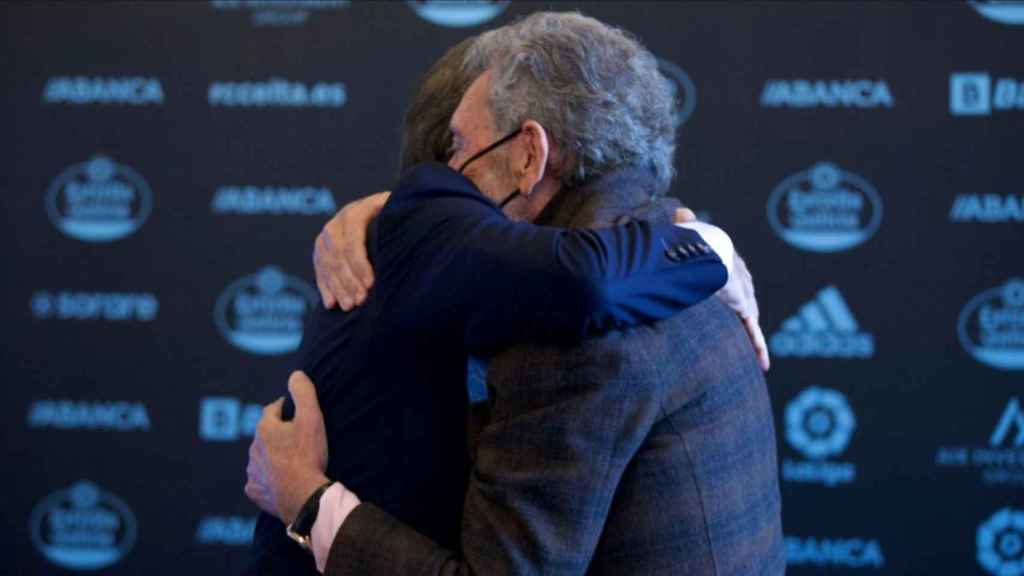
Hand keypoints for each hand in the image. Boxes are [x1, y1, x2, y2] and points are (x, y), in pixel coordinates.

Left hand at [245, 371, 329, 524]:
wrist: (303, 497)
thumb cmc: (308, 456)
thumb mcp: (311, 418)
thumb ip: (304, 393)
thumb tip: (296, 374)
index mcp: (266, 429)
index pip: (272, 410)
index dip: (283, 408)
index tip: (293, 409)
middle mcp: (254, 449)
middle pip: (265, 435)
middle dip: (277, 433)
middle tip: (296, 437)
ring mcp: (253, 471)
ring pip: (261, 458)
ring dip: (271, 456)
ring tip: (290, 461)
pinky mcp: (255, 491)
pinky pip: (259, 481)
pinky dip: (267, 479)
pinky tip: (279, 481)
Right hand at [314, 191, 389, 310]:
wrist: (386, 212)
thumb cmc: (399, 216)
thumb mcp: (400, 214)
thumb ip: (400, 225)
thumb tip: (406, 248)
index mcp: (358, 210)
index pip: (353, 239)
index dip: (360, 263)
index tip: (371, 284)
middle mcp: (339, 221)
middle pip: (337, 253)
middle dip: (348, 280)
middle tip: (360, 300)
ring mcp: (327, 234)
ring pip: (326, 262)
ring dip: (337, 287)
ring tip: (349, 306)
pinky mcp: (321, 248)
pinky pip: (319, 268)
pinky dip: (325, 287)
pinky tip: (331, 304)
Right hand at [675, 206, 769, 371]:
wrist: (702, 249)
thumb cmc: (689, 239)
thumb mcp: (685, 231)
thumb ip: (684, 224)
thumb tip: (682, 212)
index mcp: (726, 255)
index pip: (733, 273)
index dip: (732, 285)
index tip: (731, 295)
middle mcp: (739, 273)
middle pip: (744, 294)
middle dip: (744, 308)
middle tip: (744, 326)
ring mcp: (743, 291)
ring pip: (749, 315)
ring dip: (751, 332)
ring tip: (753, 351)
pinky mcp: (744, 307)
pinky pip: (753, 331)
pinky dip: (758, 346)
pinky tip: (764, 363)